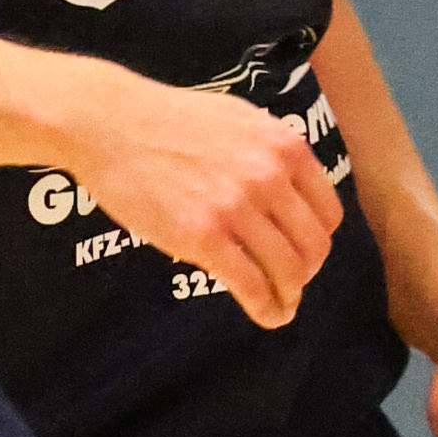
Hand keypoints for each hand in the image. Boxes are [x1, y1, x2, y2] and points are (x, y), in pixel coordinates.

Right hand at [66, 77, 340, 327]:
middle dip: (306, 272)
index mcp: (284, 147)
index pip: (328, 212)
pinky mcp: (202, 236)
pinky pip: (251, 285)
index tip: (303, 253)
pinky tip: (266, 316)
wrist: (109, 123)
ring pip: (288, 270)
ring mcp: (236, 207)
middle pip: (314, 246)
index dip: (318, 240)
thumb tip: (293, 188)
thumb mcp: (238, 119)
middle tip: (290, 282)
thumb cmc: (167, 120)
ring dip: (288, 295)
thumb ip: (271, 152)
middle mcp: (269, 176)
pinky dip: (266, 309)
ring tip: (280, 305)